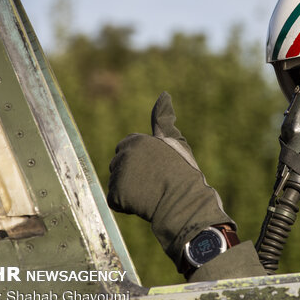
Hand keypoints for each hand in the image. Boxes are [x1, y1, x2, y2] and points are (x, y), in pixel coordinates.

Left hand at [107, 92, 234, 268]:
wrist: (184, 201)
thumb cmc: (183, 171)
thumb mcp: (175, 141)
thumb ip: (163, 119)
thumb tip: (164, 94)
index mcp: (135, 140)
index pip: (126, 148)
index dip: (141, 160)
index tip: (156, 167)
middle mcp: (123, 154)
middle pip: (118, 165)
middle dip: (131, 174)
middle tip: (153, 182)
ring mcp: (118, 175)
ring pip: (116, 183)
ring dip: (129, 190)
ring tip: (150, 193)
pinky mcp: (115, 194)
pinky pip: (115, 200)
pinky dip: (126, 205)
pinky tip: (143, 204)